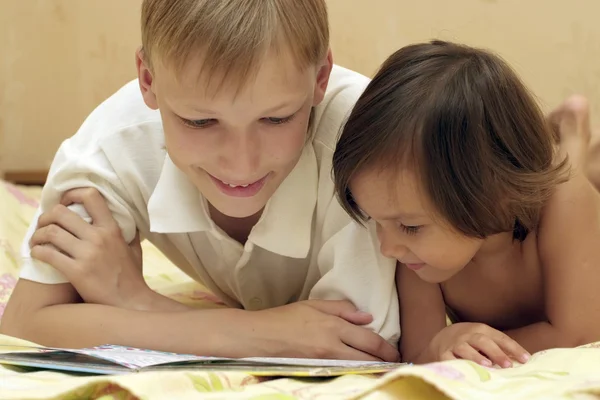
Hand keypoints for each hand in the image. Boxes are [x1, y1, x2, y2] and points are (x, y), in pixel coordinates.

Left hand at [30, 188, 150, 309]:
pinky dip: (37, 251)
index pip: (90, 196)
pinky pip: (47, 254)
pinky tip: (38, 254)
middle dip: (46, 216)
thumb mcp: (134, 248)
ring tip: (37, 240)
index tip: (65, 202)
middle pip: (61, 213)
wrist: (130, 302)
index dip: (72, 194)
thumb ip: (127, 231)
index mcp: (112, 229)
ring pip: (51, 232)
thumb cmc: (132, 276)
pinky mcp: (76, 272)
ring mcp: (87, 255)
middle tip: (44, 223)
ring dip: (38, 234)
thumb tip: (125, 219)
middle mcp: (99, 238)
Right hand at [246, 300, 399, 361]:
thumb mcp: (314, 305)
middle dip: (384, 362)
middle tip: (395, 363)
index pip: (369, 340)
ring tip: (383, 368)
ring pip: (358, 368)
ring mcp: (325, 361)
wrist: (260, 337)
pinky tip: (360, 371)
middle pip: (367, 357)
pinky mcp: (317, 370)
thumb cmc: (285, 318)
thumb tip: (366, 317)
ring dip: (372, 368)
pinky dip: (355, 372)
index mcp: (333, 326)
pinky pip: (343, 372)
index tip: (395, 352)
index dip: (386, 348)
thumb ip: (342, 309)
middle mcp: (332, 346)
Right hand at [429, 323, 529, 367]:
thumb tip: (520, 359)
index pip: (499, 337)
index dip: (513, 348)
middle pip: (482, 341)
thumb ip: (498, 347)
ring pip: (465, 348)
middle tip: (508, 365)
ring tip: (488, 365)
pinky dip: (457, 364)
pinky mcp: (443, 354)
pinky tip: (465, 369)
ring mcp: (454, 344)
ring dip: (476, 356)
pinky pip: (450, 359)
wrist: (439, 338)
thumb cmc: (468, 341)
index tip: (526, 359)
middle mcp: (467, 334)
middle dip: (496, 352)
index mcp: (480, 329)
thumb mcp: (482, 338)